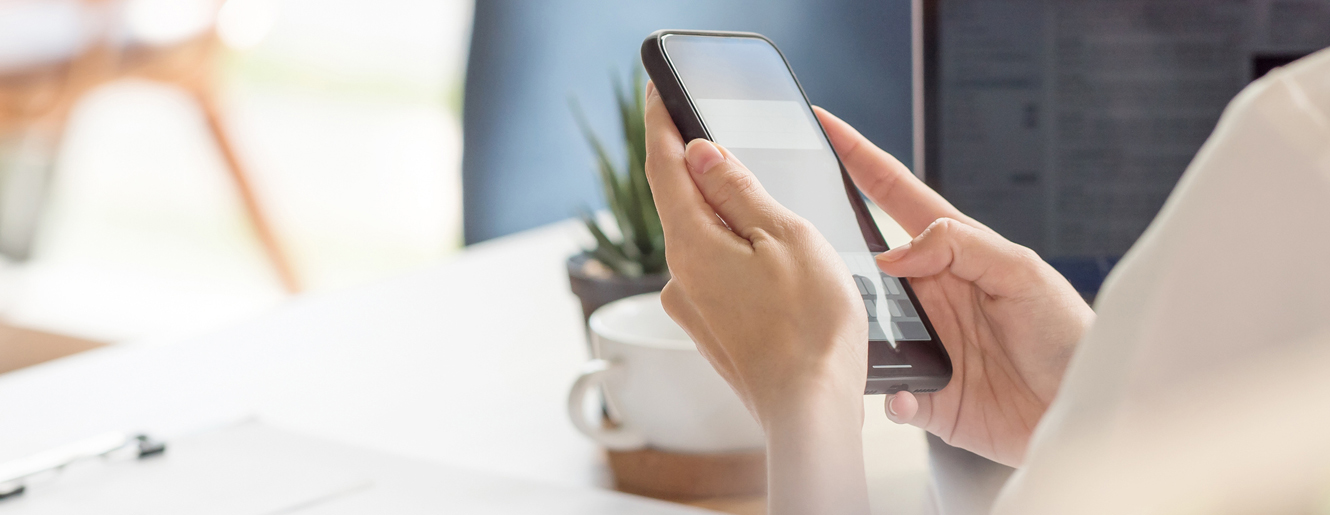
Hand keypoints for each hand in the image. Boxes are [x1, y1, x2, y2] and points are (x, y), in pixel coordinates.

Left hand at [644, 82, 869, 514]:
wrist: (811, 409)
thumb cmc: (811, 324)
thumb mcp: (784, 235)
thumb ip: (737, 189)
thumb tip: (698, 152)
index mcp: (691, 242)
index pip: (663, 165)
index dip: (660, 122)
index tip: (658, 90)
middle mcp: (679, 275)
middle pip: (682, 202)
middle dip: (699, 168)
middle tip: (716, 133)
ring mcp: (693, 306)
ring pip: (704, 241)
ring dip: (726, 217)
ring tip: (769, 211)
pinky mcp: (712, 331)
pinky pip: (718, 274)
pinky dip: (737, 255)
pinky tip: (773, 265)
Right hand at [813, 107, 1095, 466]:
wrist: (1087, 409)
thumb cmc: (1069, 335)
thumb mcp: (1023, 272)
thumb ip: (961, 246)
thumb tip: (894, 254)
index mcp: (953, 253)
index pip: (894, 194)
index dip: (859, 158)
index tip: (825, 124)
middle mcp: (930, 295)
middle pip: (863, 263)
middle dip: (829, 250)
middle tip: (801, 239)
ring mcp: (924, 343)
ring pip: (862, 328)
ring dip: (852, 330)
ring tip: (846, 327)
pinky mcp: (926, 394)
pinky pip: (888, 392)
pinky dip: (889, 394)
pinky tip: (902, 392)